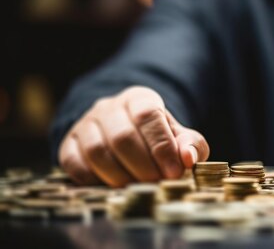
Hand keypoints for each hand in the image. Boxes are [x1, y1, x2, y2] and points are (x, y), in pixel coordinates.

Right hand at [58, 86, 209, 186]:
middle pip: (122, 136)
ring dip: (120, 176)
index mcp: (139, 98)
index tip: (174, 172)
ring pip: (97, 151)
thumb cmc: (157, 137)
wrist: (126, 132)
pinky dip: (94, 180)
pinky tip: (113, 188)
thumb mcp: (179, 136)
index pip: (147, 115)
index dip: (161, 146)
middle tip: (157, 184)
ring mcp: (85, 124)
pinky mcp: (68, 143)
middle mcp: (109, 107)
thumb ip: (191, 144)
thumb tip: (188, 157)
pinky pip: (74, 163)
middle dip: (143, 166)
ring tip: (138, 188)